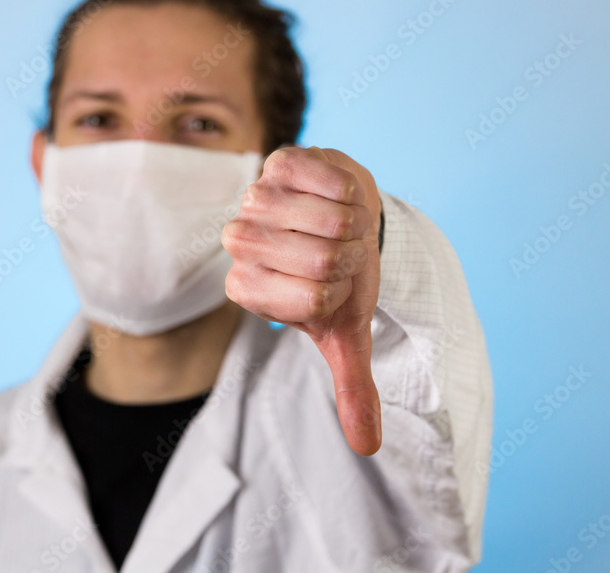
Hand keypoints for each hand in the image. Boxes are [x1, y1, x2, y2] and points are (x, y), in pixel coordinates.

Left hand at [221, 146, 382, 454]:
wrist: (347, 215)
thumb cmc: (342, 276)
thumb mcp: (345, 330)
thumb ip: (350, 386)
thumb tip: (367, 446)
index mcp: (249, 290)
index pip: (309, 301)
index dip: (340, 291)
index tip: (337, 283)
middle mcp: (241, 245)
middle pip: (315, 260)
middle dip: (348, 258)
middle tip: (345, 252)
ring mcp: (255, 200)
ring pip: (319, 219)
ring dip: (348, 221)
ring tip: (344, 224)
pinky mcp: (277, 162)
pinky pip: (316, 175)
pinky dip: (344, 186)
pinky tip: (340, 193)